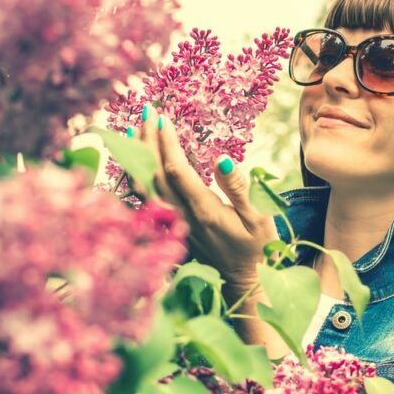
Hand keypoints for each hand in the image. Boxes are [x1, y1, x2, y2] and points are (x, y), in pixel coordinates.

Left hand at [133, 106, 279, 293]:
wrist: (240, 281)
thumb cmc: (255, 248)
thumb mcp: (258, 219)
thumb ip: (238, 189)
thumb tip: (222, 159)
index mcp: (203, 210)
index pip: (176, 170)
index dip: (166, 143)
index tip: (161, 117)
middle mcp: (182, 216)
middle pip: (154, 174)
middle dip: (148, 140)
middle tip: (146, 111)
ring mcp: (173, 223)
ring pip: (144, 186)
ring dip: (138, 156)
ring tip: (135, 129)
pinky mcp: (169, 228)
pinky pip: (145, 198)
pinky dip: (137, 175)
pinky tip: (137, 160)